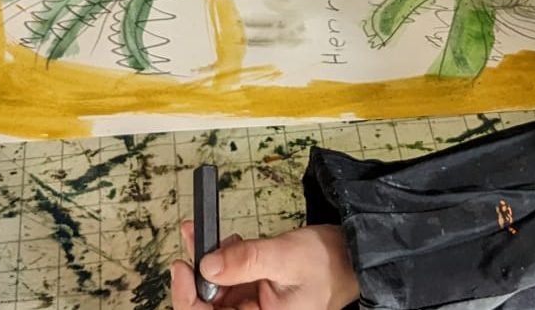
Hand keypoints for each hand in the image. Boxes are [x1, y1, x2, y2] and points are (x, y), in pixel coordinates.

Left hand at [171, 222, 358, 309]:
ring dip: (207, 262)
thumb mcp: (286, 256)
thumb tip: (207, 265)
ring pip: (214, 290)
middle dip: (196, 274)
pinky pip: (228, 279)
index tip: (182, 266)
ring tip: (206, 232)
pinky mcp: (253, 292)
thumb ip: (248, 261)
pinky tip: (229, 242)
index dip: (188, 298)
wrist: (351, 255)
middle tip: (193, 236)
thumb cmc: (328, 262)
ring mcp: (252, 307)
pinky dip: (222, 258)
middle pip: (208, 306)